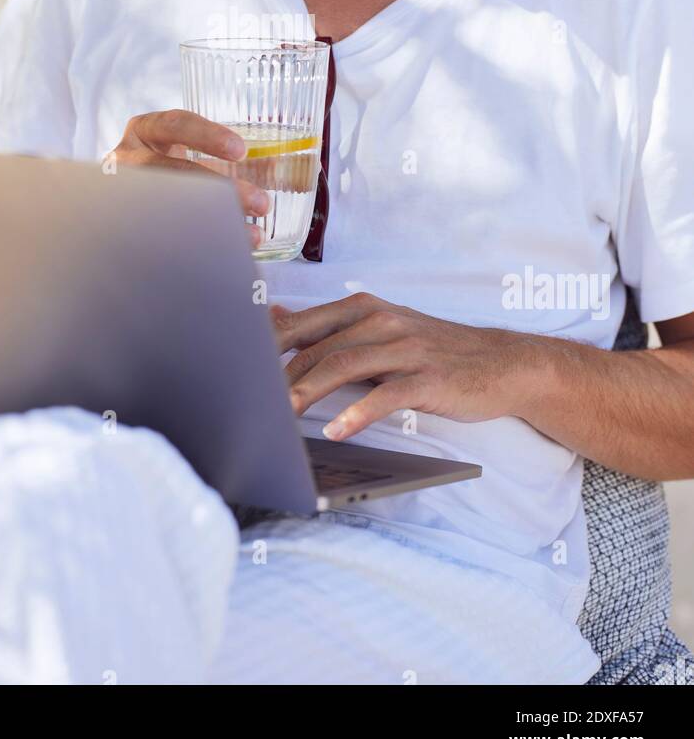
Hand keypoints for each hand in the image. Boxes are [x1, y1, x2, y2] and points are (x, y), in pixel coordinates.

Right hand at [104, 109, 269, 249]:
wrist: (113, 203)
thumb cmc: (160, 171)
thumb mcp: (188, 155)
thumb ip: (230, 161)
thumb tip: (283, 170)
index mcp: (145, 131)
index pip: (174, 125)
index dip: (207, 136)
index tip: (240, 151)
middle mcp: (128, 158)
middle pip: (171, 171)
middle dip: (220, 189)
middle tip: (259, 202)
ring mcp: (121, 193)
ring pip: (165, 209)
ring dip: (215, 223)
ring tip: (252, 236)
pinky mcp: (123, 225)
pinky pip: (160, 238)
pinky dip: (198, 247)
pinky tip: (226, 256)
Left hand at [271, 292, 537, 439]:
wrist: (500, 363)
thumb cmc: (432, 350)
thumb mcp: (380, 329)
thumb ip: (328, 327)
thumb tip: (276, 316)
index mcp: (366, 308)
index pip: (306, 325)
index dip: (270, 346)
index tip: (239, 367)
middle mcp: (383, 321)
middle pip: (320, 347)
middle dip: (283, 376)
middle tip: (252, 402)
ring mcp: (406, 348)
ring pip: (346, 365)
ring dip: (310, 391)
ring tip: (282, 416)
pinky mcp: (428, 378)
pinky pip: (387, 393)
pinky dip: (358, 412)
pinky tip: (337, 430)